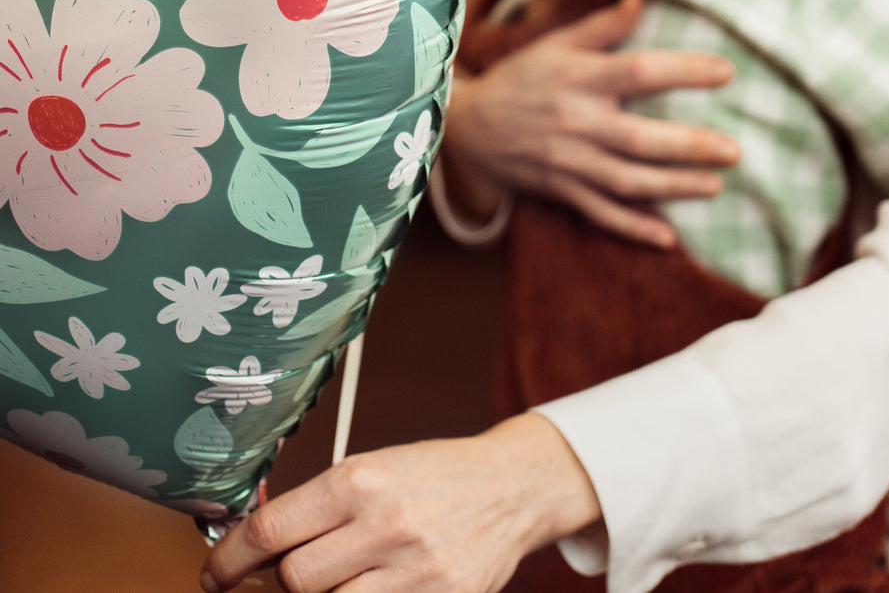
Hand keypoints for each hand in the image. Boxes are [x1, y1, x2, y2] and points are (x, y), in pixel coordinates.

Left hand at [199, 413, 600, 592]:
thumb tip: (255, 545)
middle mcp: (386, 524)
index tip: (215, 574)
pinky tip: (364, 588)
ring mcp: (416, 571)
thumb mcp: (374, 469)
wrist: (511, 486)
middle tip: (283, 577)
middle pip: (295, 580)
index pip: (271, 531)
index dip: (229, 560)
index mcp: (362, 479)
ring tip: (334, 578)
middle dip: (281, 584)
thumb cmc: (434, 476)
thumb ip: (319, 507)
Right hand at [442, 0, 738, 247]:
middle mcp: (577, 122)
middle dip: (689, 146)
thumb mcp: (556, 44)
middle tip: (735, 150)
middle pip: (639, 138)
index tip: (727, 72)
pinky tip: (667, 238)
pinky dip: (632, 229)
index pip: (639, 72)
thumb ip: (602, 27)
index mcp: (579, 78)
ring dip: (673, 187)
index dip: (684, 71)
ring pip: (627, 181)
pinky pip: (601, 215)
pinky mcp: (561, 191)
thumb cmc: (521, 78)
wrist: (468, 127)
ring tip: (715, 186)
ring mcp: (568, 162)